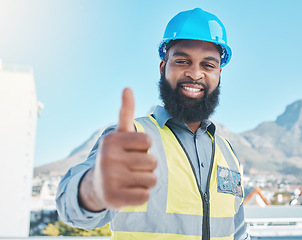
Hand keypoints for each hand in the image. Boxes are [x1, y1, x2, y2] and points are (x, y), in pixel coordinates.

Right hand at [79, 88, 156, 210]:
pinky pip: (145, 196)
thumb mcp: (119, 135)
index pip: (148, 141)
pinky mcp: (113, 199)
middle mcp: (107, 158)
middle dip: (147, 165)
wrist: (96, 186)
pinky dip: (141, 195)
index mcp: (111, 140)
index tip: (131, 150)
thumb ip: (126, 113)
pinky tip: (127, 192)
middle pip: (153, 161)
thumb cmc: (116, 156)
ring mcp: (109, 179)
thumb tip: (127, 88)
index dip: (144, 147)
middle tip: (131, 168)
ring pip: (152, 179)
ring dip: (146, 181)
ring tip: (130, 179)